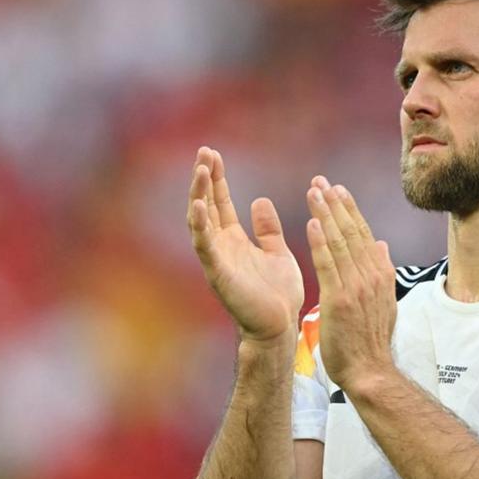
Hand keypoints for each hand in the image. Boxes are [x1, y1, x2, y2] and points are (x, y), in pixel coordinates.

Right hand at [187, 147, 303, 344]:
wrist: (280, 326)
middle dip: (204, 179)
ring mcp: (217, 259)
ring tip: (200, 170)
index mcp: (234, 240)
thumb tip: (259, 199)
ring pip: (201, 221)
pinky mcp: (219, 274)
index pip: (221, 202)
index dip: (216, 179)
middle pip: (207, 205)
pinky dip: (200, 226)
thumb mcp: (276, 251)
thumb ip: (267, 228)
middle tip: (203, 152)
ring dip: (199, 195)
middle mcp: (221, 247)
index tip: (212, 154)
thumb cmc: (278, 294)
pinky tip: (199, 206)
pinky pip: (205, 247)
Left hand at [305, 176, 396, 390]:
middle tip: (321, 181)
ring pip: (339, 242)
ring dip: (326, 214)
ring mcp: (356, 286)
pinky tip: (312, 223)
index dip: (349, 209)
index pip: (363, 233)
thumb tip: (382, 243)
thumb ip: (382, 270)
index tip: (338, 189)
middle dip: (335, 204)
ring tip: (314, 191)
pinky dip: (321, 242)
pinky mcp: (339, 299)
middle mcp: (370, 275)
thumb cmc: (372, 340)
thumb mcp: (385, 301)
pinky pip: (328, 265)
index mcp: (380, 274)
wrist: (370, 371)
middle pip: (351, 231)